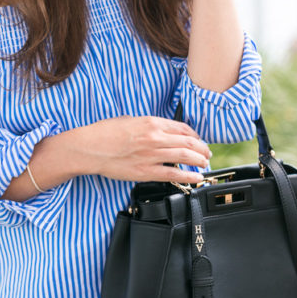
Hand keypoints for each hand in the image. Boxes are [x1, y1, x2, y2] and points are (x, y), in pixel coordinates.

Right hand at [78, 116, 210, 183]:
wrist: (90, 148)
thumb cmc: (105, 133)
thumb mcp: (129, 120)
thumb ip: (147, 125)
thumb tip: (158, 130)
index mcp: (151, 123)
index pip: (182, 128)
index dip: (194, 135)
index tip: (197, 140)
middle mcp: (155, 138)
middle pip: (189, 143)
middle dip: (201, 148)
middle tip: (206, 153)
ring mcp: (152, 155)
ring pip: (185, 157)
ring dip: (199, 160)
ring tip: (204, 163)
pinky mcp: (146, 172)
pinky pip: (173, 175)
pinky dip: (188, 176)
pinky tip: (196, 177)